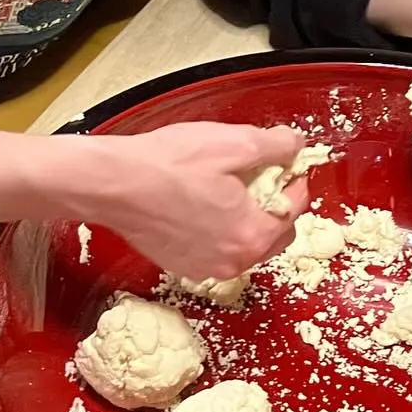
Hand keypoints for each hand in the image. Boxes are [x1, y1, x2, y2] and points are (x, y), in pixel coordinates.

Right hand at [74, 122, 307, 282]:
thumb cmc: (170, 164)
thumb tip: (296, 145)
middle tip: (253, 173)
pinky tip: (199, 202)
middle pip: (276, 232)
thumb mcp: (235, 142)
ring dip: (245, 217)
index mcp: (253, 236)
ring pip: (245, 242)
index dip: (292, 179)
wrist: (114, 183)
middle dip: (273, 202)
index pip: (296, 207)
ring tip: (223, 186)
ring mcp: (206, 269)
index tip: (280, 162)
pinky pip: (216, 249)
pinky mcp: (182, 266)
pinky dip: (218, 229)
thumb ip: (277, 145)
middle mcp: (234, 262)